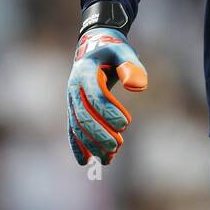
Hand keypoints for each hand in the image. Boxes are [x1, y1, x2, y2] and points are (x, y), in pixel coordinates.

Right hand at [66, 27, 147, 165]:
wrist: (94, 46)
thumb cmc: (112, 50)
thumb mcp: (124, 51)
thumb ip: (131, 66)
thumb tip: (138, 87)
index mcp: (86, 72)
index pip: (95, 95)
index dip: (109, 111)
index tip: (126, 124)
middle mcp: (74, 88)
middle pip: (83, 115)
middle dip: (99, 133)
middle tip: (118, 146)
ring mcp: (71, 100)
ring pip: (77, 126)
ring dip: (91, 143)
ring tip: (109, 158)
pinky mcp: (73, 110)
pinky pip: (72, 130)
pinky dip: (78, 146)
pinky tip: (85, 162)